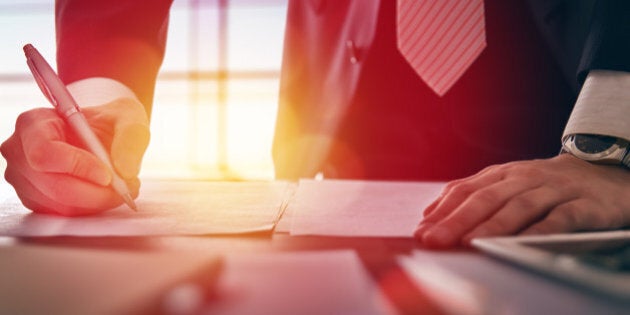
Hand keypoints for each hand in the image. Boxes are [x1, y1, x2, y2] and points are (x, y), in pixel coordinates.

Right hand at [1, 98, 149, 215]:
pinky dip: (90, 209)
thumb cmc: (109, 121)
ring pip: (61, 206)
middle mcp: (20, 152)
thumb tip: (126, 170)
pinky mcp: (36, 200)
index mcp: (33, 123)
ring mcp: (24, 179)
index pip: (45, 152)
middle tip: (126, 189)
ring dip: (97, 202)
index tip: (108, 175)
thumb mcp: (128, 116)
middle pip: (54, 186)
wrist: (103, 134)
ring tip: (122, 189)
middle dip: (96, 193)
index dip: (77, 166)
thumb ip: (130, 136)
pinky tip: (106, 194)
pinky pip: (63, 215)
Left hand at [414, 154, 629, 247]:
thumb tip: (430, 215)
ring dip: (492, 225)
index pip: (466, 190)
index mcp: (502, 174)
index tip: (422, 231)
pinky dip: (540, 231)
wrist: (604, 173)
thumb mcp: (506, 183)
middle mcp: (524, 178)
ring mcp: (554, 189)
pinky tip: (522, 244)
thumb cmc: (545, 185)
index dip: (442, 210)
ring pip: (519, 206)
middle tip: (435, 240)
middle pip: (486, 198)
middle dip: (457, 220)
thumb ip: (472, 196)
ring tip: (469, 242)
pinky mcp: (584, 204)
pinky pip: (560, 218)